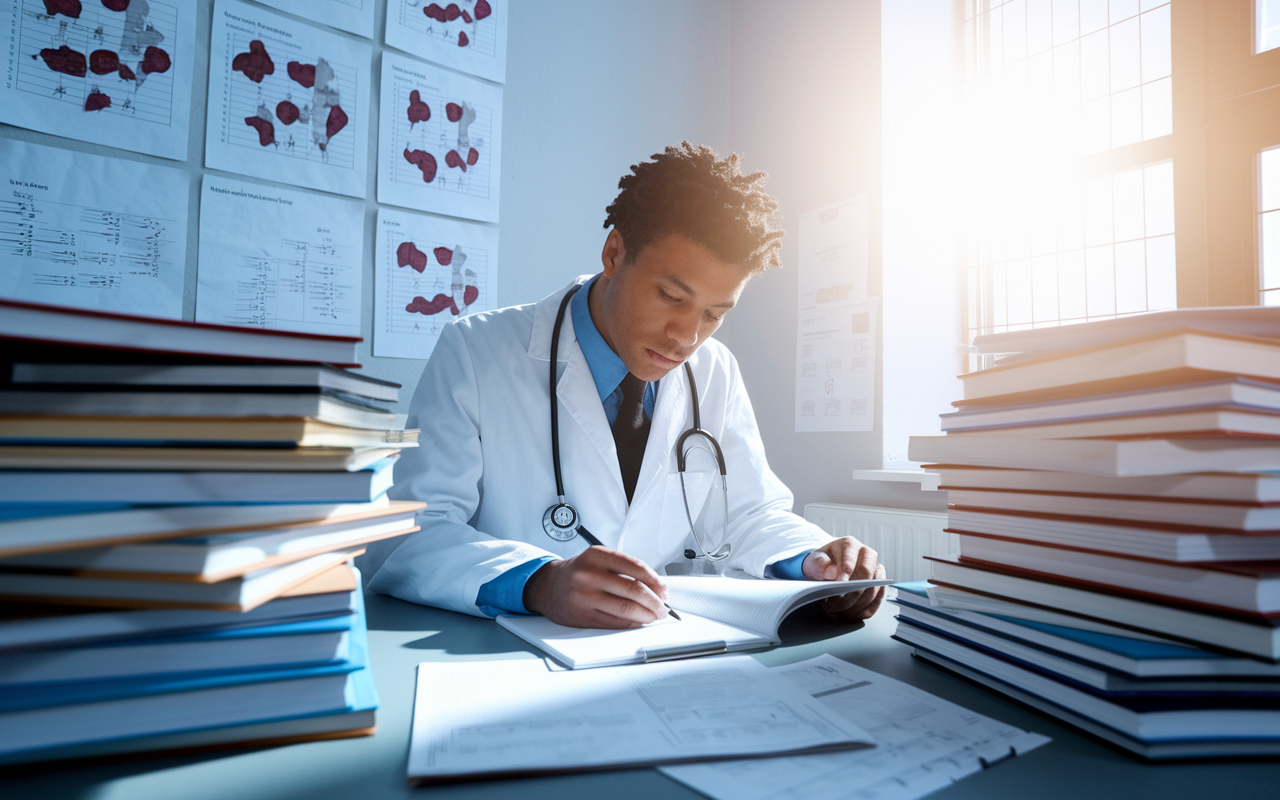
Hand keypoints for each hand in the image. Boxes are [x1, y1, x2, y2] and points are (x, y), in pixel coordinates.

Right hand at [523, 546, 669, 628]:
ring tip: (654, 616)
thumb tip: (657, 588)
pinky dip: (631, 623)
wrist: (548, 586)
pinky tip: (638, 621)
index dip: (655, 581)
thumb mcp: (599, 560)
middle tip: (663, 607)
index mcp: (597, 555)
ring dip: (646, 615)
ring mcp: (584, 596)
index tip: (664, 590)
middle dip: (655, 601)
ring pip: (626, 608)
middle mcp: (589, 574)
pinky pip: (614, 622)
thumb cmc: (579, 572)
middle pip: (633, 590)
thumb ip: (625, 570)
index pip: (635, 567)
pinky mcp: (582, 615)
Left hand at [802, 537, 887, 620]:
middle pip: (866, 575)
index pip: (851, 559)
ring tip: (836, 613)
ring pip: (873, 591)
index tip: (837, 588)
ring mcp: (876, 570)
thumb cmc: (820, 565)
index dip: (845, 574)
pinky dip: (861, 612)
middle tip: (832, 605)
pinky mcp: (879, 586)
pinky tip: (847, 615)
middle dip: (850, 594)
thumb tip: (828, 567)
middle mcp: (867, 555)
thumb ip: (817, 563)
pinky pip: (876, 602)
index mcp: (849, 545)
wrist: (827, 569)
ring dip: (855, 606)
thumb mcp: (812, 561)